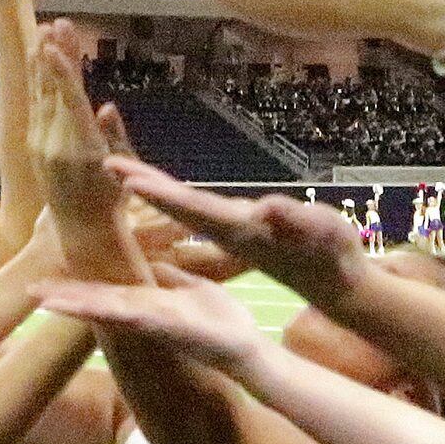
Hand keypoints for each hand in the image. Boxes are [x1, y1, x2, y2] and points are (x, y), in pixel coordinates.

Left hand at [27, 25, 119, 233]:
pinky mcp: (34, 146)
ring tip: (43, 30)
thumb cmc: (113, 199)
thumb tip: (107, 107)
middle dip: (54, 55)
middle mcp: (55, 145)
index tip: (53, 45)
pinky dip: (37, 81)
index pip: (69, 102)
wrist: (81, 230)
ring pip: (39, 96)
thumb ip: (115, 137)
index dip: (60, 72)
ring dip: (41, 62)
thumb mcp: (124, 171)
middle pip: (53, 91)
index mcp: (82, 149)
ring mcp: (40, 146)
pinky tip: (38, 59)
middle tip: (56, 22)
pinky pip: (34, 106)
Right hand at [37, 265, 271, 377]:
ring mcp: (156, 321)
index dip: (80, 286)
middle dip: (66, 296)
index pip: (109, 291)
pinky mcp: (169, 326)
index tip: (48, 281)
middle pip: (100, 301)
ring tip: (45, 300)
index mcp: (152, 302)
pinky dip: (111, 311)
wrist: (250, 351)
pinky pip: (135, 315)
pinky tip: (92, 307)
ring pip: (110, 309)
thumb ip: (172, 277)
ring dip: (78, 304)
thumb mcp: (195, 290)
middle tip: (30, 290)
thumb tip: (152, 261)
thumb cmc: (224, 323)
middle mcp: (148, 314)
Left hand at [105, 161, 367, 305]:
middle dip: (146, 184)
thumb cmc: (330, 253)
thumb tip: (266, 208)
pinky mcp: (242, 229)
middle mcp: (229, 229)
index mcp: (239, 228)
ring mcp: (233, 230)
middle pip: (179, 204)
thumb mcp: (317, 231)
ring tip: (125, 171)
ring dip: (155, 189)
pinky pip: (202, 209)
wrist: (336, 281)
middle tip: (107, 162)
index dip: (160, 193)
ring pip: (186, 206)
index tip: (127, 179)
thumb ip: (292, 220)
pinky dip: (182, 197)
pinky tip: (167, 191)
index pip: (191, 208)